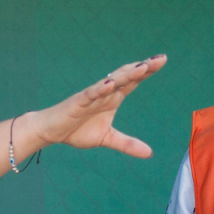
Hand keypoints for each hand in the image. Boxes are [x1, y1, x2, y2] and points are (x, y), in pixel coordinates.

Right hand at [32, 54, 166, 157]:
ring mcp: (92, 96)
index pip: (133, 82)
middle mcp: (104, 93)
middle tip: (160, 59)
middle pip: (126, 77)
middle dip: (143, 68)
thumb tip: (150, 153)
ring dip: (126, 75)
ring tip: (142, 67)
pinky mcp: (78, 102)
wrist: (51, 131)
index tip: (162, 61)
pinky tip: (110, 83)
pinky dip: (100, 89)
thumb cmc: (76, 130)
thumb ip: (127, 144)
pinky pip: (90, 93)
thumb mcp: (107, 138)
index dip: (147, 72)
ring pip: (111, 82)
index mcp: (113, 99)